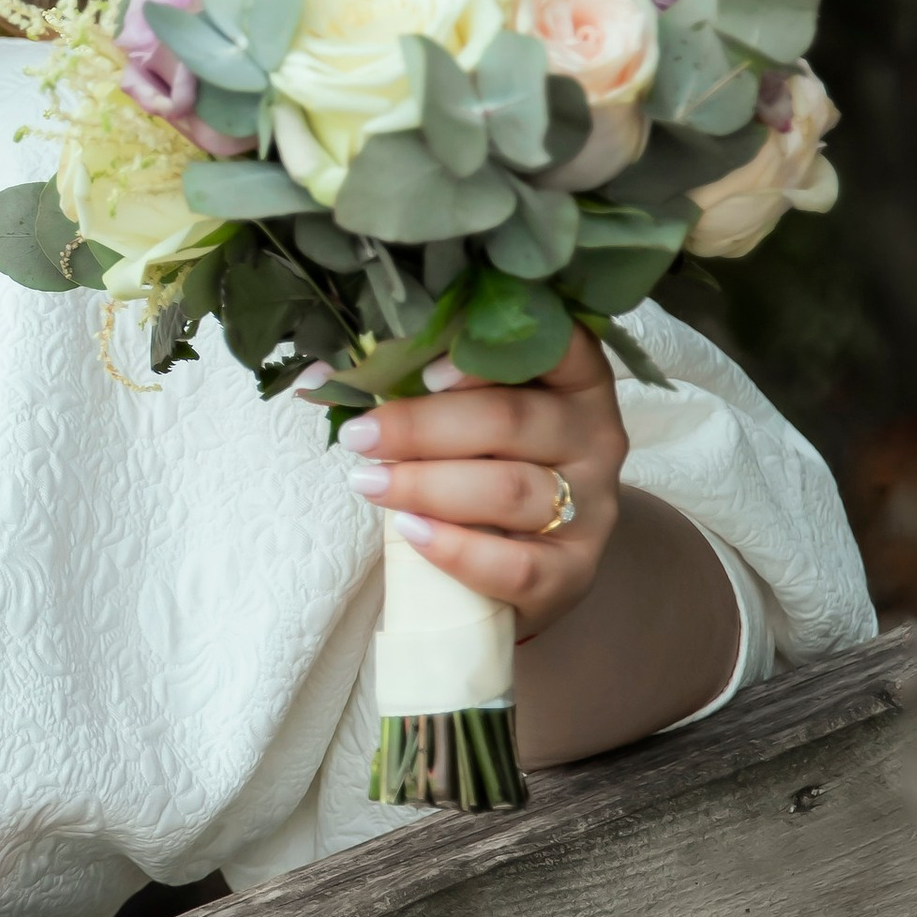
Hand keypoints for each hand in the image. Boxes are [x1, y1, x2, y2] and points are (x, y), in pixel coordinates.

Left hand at [338, 325, 627, 639]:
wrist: (529, 560)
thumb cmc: (488, 467)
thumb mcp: (469, 418)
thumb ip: (418, 386)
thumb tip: (321, 374)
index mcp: (575, 381)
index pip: (554, 344)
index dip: (487, 354)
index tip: (425, 370)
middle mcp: (596, 437)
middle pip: (511, 420)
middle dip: (423, 427)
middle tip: (359, 436)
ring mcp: (592, 508)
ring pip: (509, 490)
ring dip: (427, 485)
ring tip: (367, 483)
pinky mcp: (575, 572)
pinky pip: (514, 564)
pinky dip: (455, 548)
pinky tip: (409, 532)